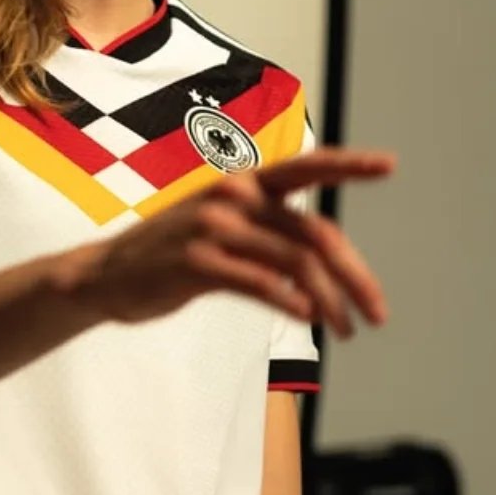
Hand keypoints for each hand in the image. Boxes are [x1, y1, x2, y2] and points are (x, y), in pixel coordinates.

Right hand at [74, 147, 394, 337]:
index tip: (389, 164)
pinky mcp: (198, 262)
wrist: (105, 275)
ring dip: (331, 302)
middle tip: (377, 313)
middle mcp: (233, 197)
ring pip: (296, 263)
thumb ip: (268, 231)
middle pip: (314, 232)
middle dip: (355, 275)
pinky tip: (307, 319)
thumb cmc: (170, 253)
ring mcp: (214, 228)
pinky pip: (261, 283)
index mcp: (242, 184)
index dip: (349, 165)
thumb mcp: (221, 227)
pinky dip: (292, 302)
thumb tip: (326, 265)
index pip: (305, 167)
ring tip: (345, 330)